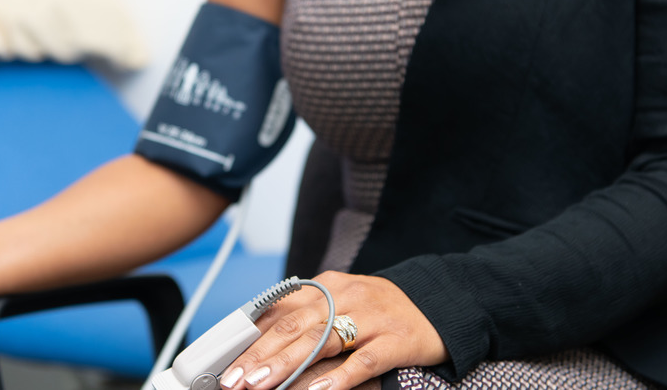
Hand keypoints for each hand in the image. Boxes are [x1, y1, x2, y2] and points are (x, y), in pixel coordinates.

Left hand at [219, 271, 448, 389]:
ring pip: (321, 340)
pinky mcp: (396, 340)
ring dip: (286, 364)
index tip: (226, 362)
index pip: (280, 311)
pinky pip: (363, 360)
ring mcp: (372, 318)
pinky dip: (338, 376)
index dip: (250, 338)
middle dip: (258, 355)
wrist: (440, 303)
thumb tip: (260, 342)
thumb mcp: (342, 302)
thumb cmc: (382, 309)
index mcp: (328, 286)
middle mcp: (346, 297)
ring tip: (260, 384)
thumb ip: (307, 317)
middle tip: (233, 379)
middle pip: (294, 326)